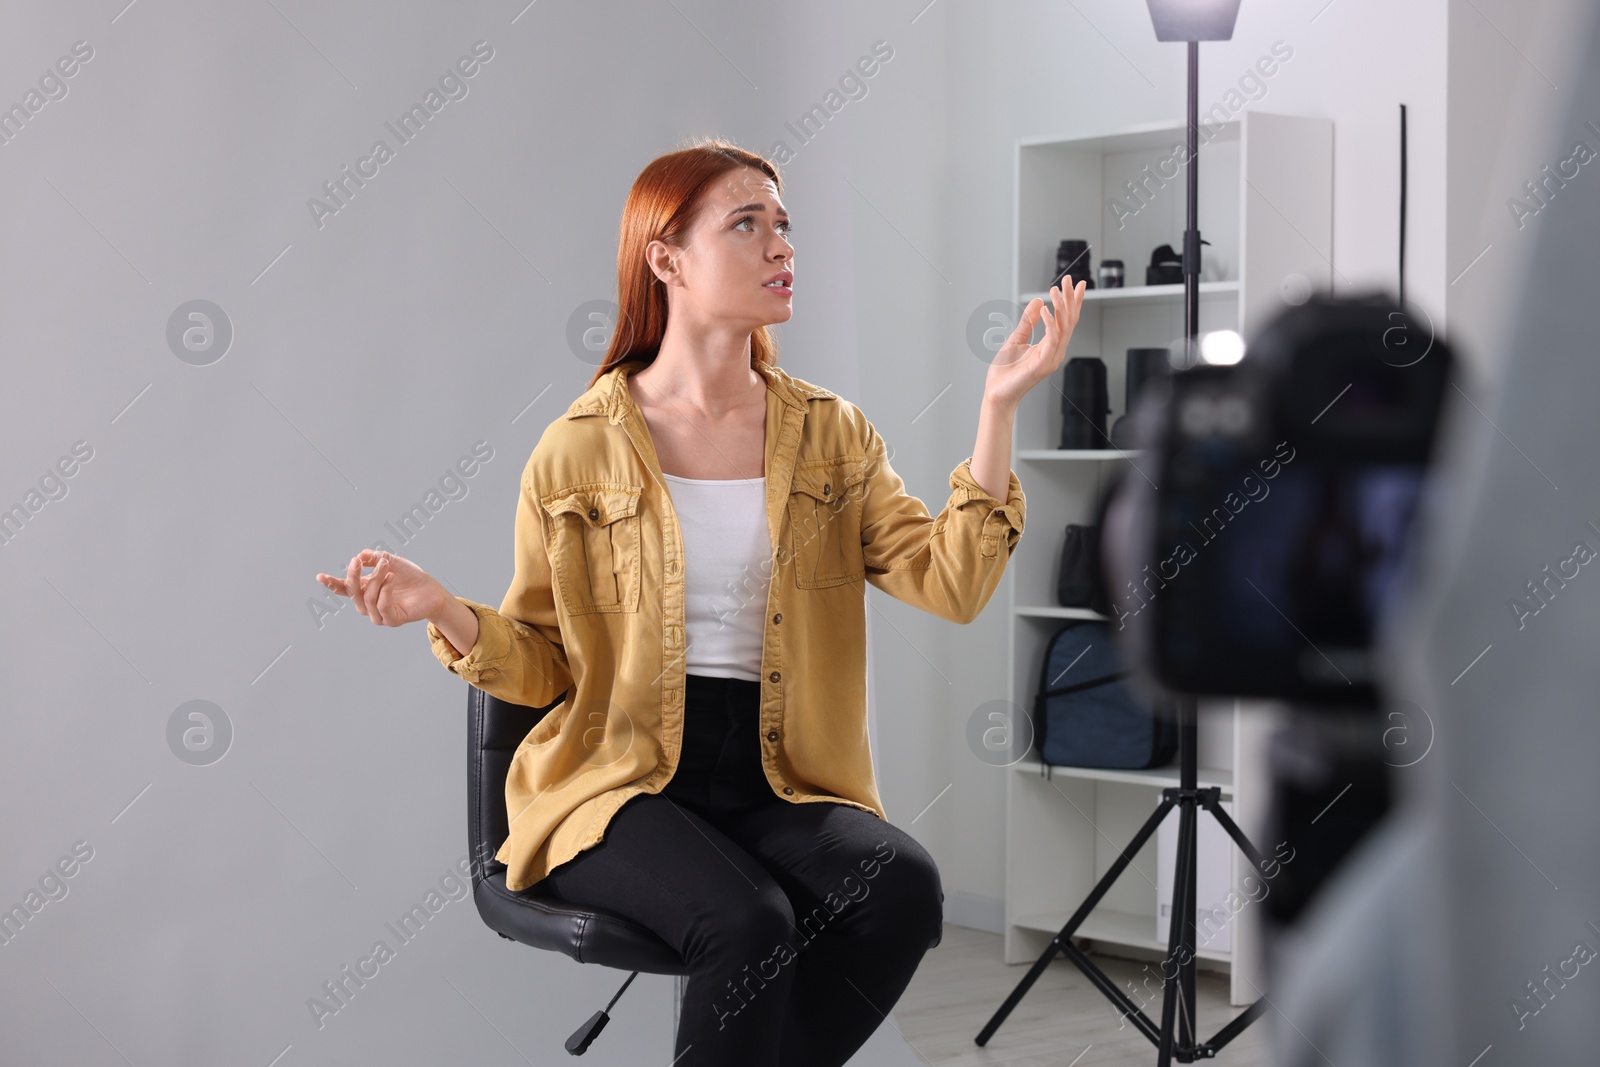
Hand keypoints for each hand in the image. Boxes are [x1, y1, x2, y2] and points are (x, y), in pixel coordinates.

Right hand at [315, 550, 443, 626]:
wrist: (431, 590)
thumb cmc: (409, 576)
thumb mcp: (391, 561)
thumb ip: (375, 558)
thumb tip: (361, 555)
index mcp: (364, 590)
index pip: (344, 589)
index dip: (332, 583)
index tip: (319, 576)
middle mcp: (368, 604)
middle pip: (352, 593)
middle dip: (353, 576)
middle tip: (357, 561)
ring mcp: (378, 614)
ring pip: (367, 598)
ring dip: (375, 580)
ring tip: (385, 566)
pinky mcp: (391, 620)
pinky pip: (382, 606)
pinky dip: (385, 590)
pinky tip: (391, 578)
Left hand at [984, 277, 1087, 411]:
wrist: (996, 394)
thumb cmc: (1005, 372)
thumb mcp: (1016, 339)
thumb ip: (1028, 322)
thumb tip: (1038, 302)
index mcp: (1050, 346)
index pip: (1066, 321)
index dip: (1072, 302)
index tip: (1076, 285)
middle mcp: (1055, 352)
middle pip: (1068, 322)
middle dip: (1070, 299)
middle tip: (1068, 280)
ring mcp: (1051, 359)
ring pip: (1063, 328)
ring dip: (1060, 307)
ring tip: (1055, 290)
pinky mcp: (1043, 364)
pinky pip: (1051, 339)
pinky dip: (1049, 323)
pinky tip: (1045, 309)